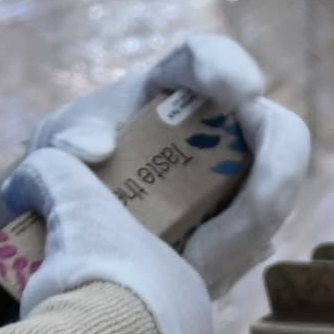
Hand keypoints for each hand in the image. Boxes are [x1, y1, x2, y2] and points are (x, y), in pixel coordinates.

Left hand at [0, 35, 314, 299]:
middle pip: (277, 133)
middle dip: (276, 170)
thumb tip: (91, 148)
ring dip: (246, 233)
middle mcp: (216, 128)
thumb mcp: (56, 146)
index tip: (241, 94)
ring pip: (274, 198)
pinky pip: (255, 245)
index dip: (231, 68)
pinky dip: (231, 262)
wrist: (62, 231)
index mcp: (171, 89)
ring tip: (198, 262)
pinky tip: (197, 274)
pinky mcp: (235, 230)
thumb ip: (70, 137)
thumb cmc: (64, 170)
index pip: (208, 59)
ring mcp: (235, 180)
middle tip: (253, 210)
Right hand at [0, 145, 213, 333]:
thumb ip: (49, 171)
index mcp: (189, 287)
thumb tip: (25, 177)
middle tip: (54, 301)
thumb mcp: (71, 198)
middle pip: (136, 318)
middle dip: (99, 310)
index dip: (105, 258)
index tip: (73, 259)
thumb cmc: (97, 272)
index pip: (147, 267)